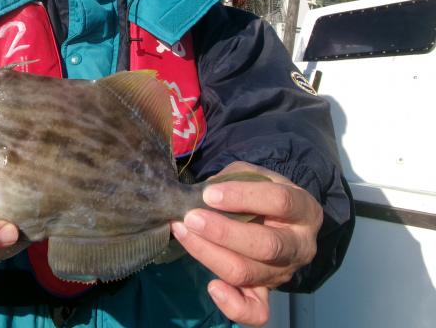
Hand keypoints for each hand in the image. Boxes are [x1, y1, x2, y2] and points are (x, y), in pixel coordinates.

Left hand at [170, 162, 323, 326]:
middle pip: (265, 246)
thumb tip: (203, 194)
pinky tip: (212, 286)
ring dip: (210, 254)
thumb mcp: (255, 175)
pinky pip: (256, 312)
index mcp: (304, 209)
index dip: (242, 197)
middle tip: (191, 217)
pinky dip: (233, 305)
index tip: (209, 194)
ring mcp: (284, 273)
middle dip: (223, 233)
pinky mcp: (268, 293)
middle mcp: (300, 246)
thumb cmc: (262, 192)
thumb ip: (234, 179)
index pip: (279, 201)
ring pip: (248, 273)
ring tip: (183, 232)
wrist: (276, 217)